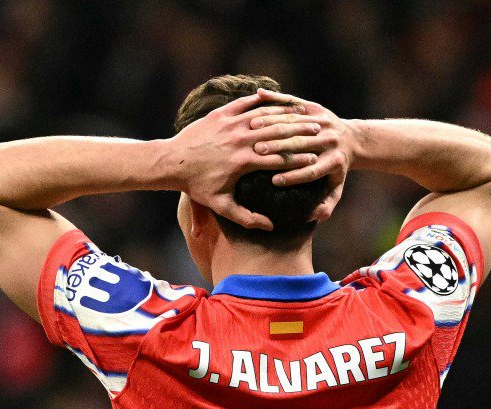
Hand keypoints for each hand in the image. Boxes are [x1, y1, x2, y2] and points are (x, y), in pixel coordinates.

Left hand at [171, 93, 321, 229]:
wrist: (171, 162)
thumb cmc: (196, 186)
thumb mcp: (220, 205)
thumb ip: (246, 217)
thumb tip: (270, 226)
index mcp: (243, 162)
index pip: (279, 158)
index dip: (299, 158)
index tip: (315, 159)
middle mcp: (239, 140)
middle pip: (277, 134)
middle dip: (299, 133)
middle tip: (319, 131)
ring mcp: (230, 124)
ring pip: (264, 116)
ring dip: (286, 115)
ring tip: (303, 115)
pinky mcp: (220, 114)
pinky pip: (246, 103)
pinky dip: (262, 101)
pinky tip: (276, 100)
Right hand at [249, 88, 358, 221]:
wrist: (352, 140)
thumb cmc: (336, 169)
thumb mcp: (336, 188)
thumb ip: (327, 205)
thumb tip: (316, 216)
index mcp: (334, 162)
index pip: (312, 171)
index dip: (294, 176)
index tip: (274, 181)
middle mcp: (330, 141)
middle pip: (302, 144)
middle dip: (280, 148)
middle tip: (258, 152)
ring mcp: (324, 122)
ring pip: (296, 123)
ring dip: (274, 125)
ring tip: (253, 129)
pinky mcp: (317, 109)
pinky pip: (294, 105)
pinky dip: (276, 104)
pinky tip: (259, 104)